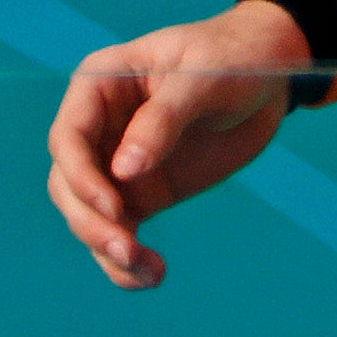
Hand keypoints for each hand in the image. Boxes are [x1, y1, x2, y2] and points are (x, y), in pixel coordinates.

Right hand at [44, 0, 317, 287]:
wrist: (269, 75)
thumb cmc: (231, 60)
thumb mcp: (203, 79)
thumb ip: (163, 120)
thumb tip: (123, 169)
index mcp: (101, 85)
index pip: (67, 137)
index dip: (81, 176)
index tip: (115, 207)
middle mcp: (100, 128)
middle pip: (68, 183)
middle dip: (90, 222)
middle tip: (128, 251)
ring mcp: (118, 163)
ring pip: (88, 216)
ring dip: (107, 250)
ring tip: (148, 273)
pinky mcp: (143, 193)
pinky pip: (121, 232)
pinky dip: (128, 261)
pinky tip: (152, 276)